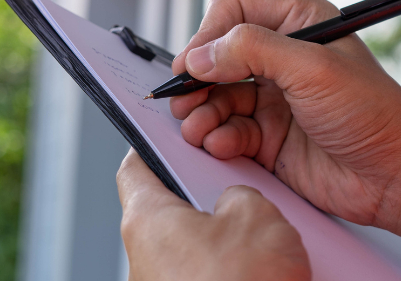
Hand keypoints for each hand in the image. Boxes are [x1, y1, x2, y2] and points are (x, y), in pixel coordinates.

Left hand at [117, 148, 309, 280]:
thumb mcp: (256, 214)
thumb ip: (240, 194)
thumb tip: (236, 204)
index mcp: (147, 219)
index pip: (135, 168)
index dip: (154, 145)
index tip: (169, 134)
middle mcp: (144, 257)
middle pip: (171, 209)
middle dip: (208, 196)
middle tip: (239, 185)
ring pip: (194, 246)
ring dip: (227, 238)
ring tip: (265, 235)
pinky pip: (207, 275)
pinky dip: (233, 268)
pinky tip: (265, 270)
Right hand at [169, 0, 400, 256]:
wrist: (397, 176)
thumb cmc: (373, 113)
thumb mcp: (313, 69)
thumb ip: (253, 51)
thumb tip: (200, 55)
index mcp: (299, 23)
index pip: (234, 12)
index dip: (208, 36)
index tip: (192, 65)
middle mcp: (283, 57)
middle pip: (217, 56)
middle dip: (197, 79)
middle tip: (183, 100)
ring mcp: (274, 99)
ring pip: (216, 96)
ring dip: (201, 112)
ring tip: (198, 128)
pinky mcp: (269, 138)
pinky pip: (227, 131)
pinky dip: (216, 137)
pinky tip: (221, 145)